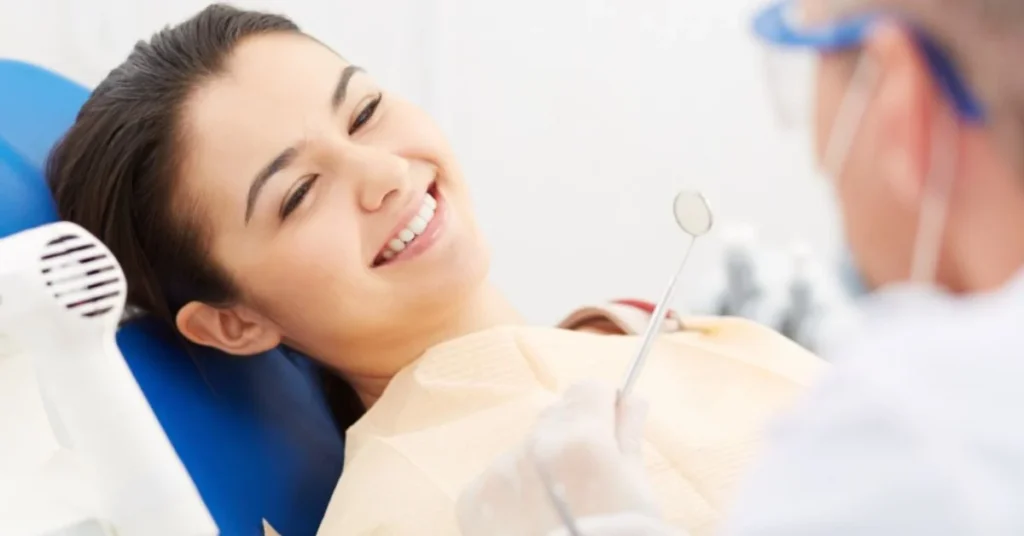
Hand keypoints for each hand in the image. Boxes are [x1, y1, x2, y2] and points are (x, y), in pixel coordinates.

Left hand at [457, 382, 666, 535]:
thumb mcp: (638, 492)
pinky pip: (498, 480)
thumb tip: (631, 402)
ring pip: (525, 450)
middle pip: (555, 418)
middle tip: (587, 480)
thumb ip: (629, 439)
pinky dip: (514, 494)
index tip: (610, 427)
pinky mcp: (473, 500)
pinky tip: (531, 524)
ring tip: (559, 511)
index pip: (587, 390)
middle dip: (572, 437)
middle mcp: (533, 449)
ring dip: (542, 467)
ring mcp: (497, 474)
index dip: (603, 407)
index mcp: (581, 441)